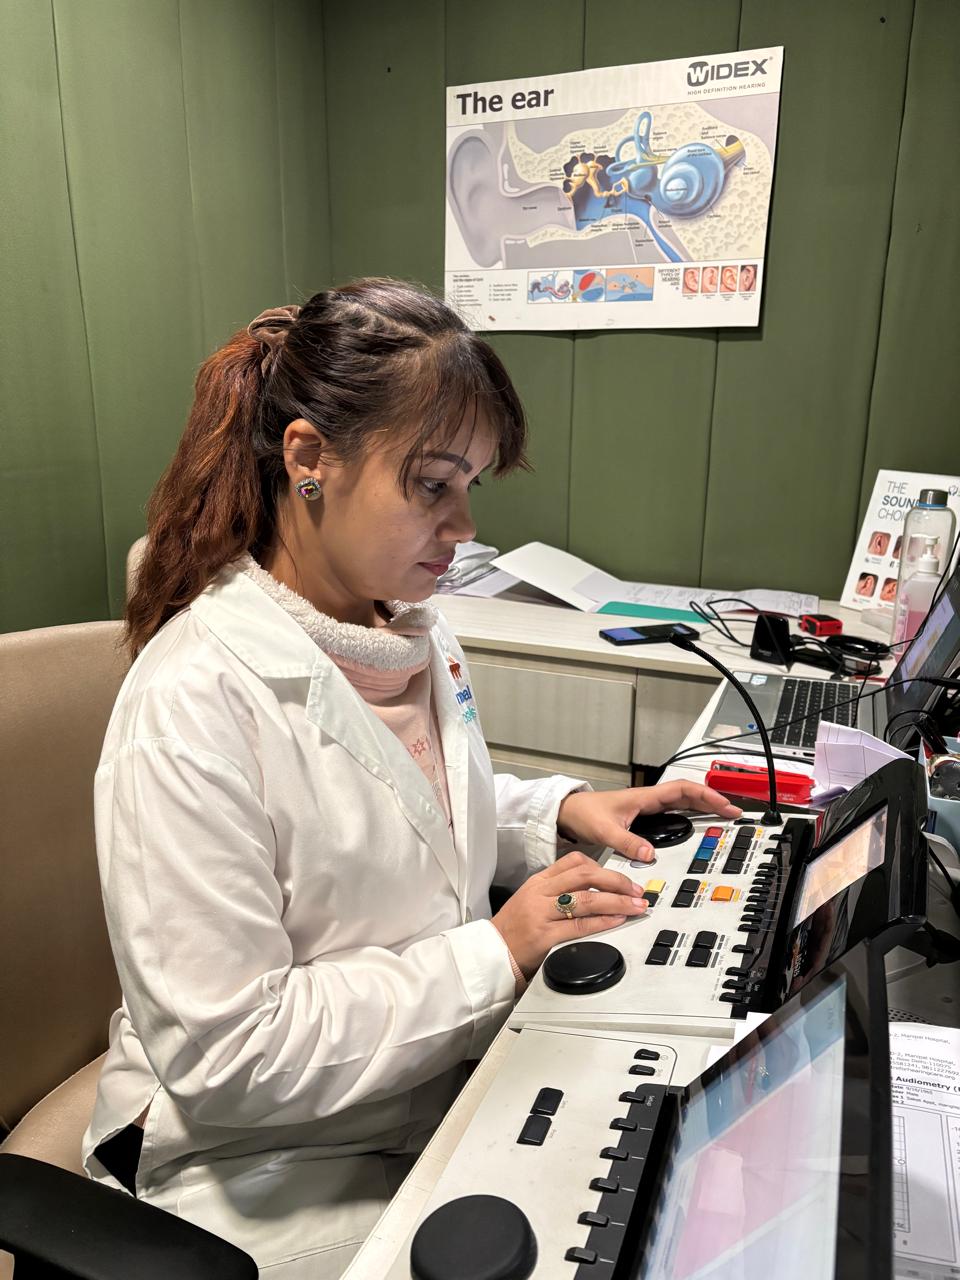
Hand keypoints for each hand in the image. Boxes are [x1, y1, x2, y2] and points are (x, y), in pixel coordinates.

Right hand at [491, 851, 647, 977]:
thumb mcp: (531, 899)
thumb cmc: (513, 928)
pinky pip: (579, 925)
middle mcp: (540, 893)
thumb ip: (557, 890)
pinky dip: (603, 921)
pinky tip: (617, 920)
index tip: (622, 874)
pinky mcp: (544, 935)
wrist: (490, 952)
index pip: (574, 861)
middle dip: (616, 881)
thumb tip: (593, 889)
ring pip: (586, 899)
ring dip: (617, 901)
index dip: (603, 866)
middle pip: (585, 876)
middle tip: (636, 890)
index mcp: (538, 881)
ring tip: (635, 906)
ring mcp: (541, 913)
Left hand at [557, 780, 741, 862]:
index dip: (705, 795)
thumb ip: (627, 842)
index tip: (723, 804)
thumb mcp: (604, 830)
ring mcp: (647, 808)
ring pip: (682, 803)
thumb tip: (649, 855)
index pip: (682, 790)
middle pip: (688, 795)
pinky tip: (696, 824)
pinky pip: (673, 813)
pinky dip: (689, 816)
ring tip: (722, 816)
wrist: (568, 813)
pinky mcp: (643, 817)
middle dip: (712, 801)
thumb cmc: (583, 814)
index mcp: (643, 797)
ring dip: (703, 807)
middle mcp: (648, 800)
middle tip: (732, 813)